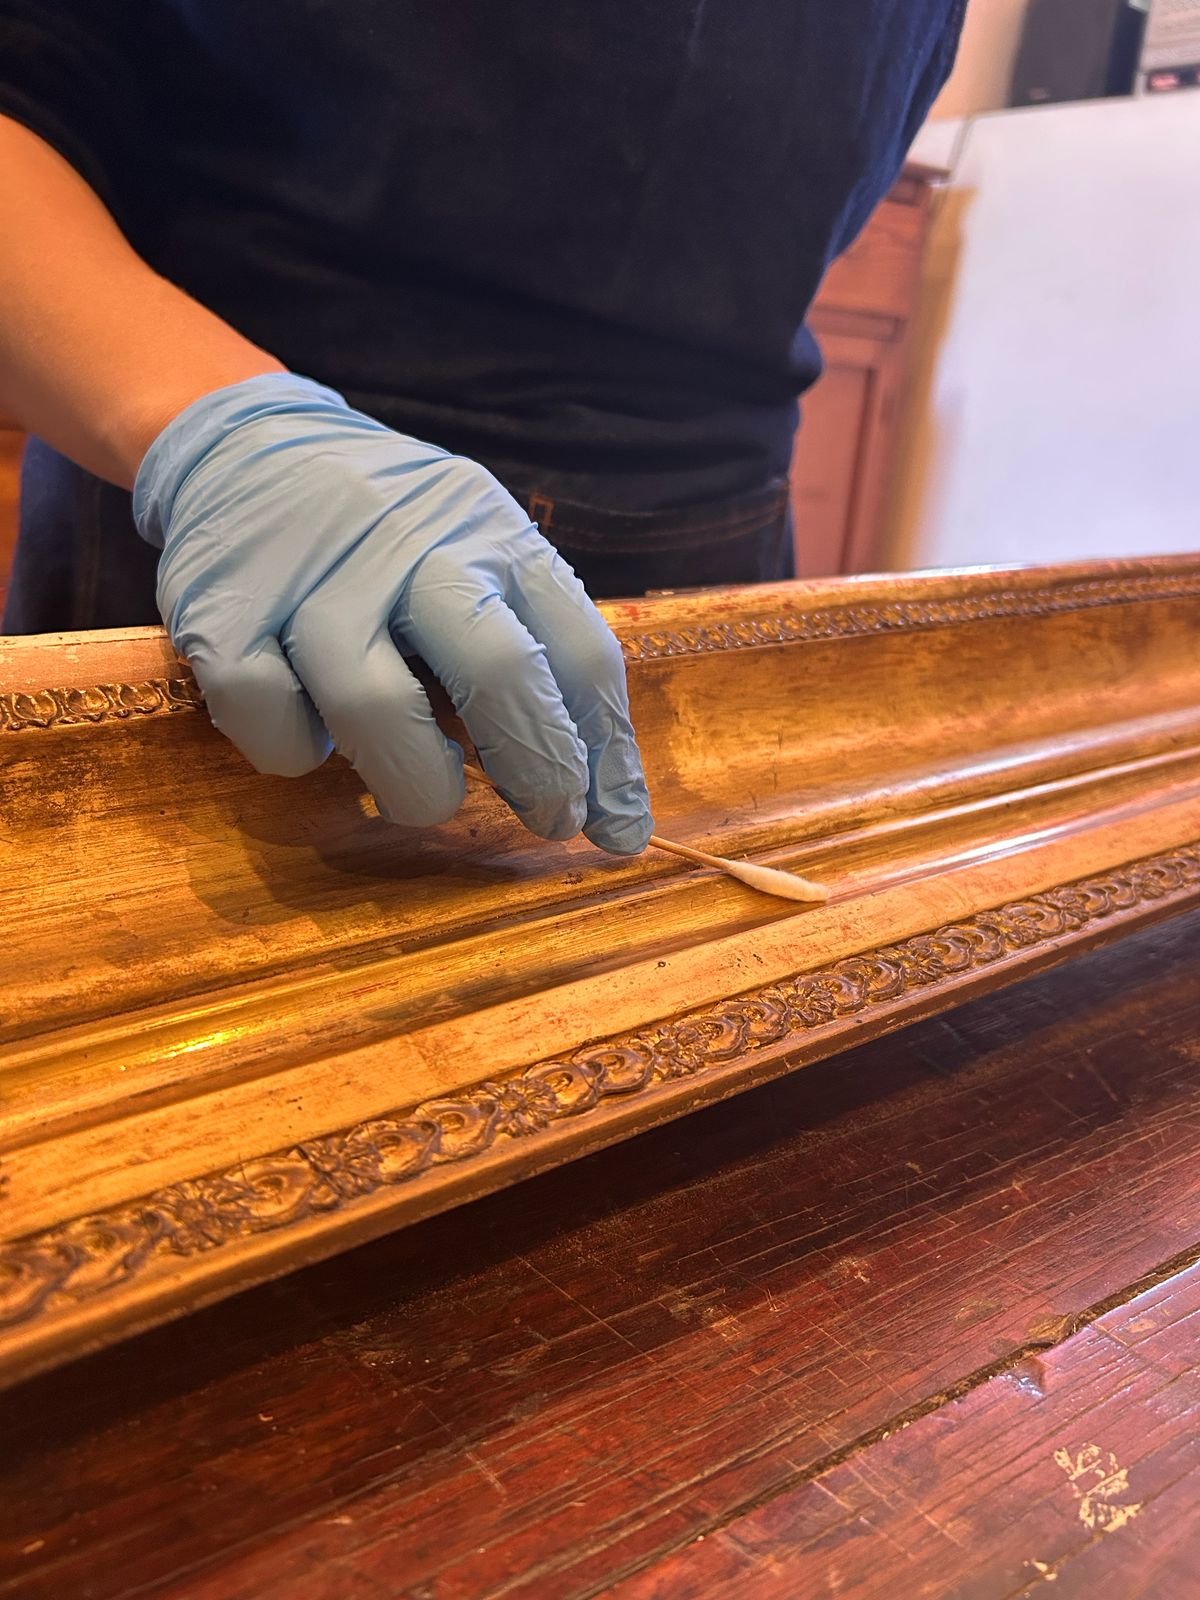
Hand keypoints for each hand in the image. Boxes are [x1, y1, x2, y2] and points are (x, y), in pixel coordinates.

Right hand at [133, 374, 652, 852]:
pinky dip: (302, 754)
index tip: (616, 828)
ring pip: (377, 712)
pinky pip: (275, 728)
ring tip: (424, 790)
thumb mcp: (481, 556)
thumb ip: (542, 661)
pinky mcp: (224, 613)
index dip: (609, 756)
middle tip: (550, 821)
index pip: (580, 653)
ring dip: (418, 785)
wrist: (247, 446)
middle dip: (540, 771)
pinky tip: (314, 730)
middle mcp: (413, 545)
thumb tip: (613, 813)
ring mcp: (315, 580)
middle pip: (498, 673)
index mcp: (493, 533)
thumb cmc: (393, 534)